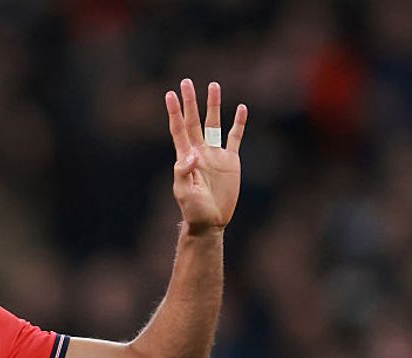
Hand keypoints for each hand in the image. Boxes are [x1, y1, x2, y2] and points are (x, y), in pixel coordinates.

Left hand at [165, 79, 246, 233]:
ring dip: (214, 105)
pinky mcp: (231, 161)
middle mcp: (200, 151)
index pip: (179, 129)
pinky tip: (241, 109)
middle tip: (187, 82)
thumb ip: (184, 172)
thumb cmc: (193, 209)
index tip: (170, 94)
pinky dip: (238, 123)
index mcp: (186, 157)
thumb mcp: (185, 192)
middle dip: (191, 102)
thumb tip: (192, 153)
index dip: (174, 112)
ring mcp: (215, 154)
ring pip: (214, 124)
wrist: (210, 221)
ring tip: (214, 86)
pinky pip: (235, 137)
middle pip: (194, 121)